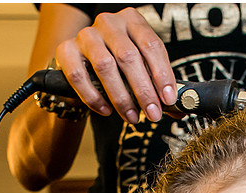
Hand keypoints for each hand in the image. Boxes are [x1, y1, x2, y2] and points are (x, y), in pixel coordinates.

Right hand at [54, 7, 176, 123]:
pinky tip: (106, 110)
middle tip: (153, 114)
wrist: (85, 65)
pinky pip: (79, 75)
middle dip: (143, 90)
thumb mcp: (143, 70)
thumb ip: (159, 87)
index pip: (152, 45)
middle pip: (129, 56)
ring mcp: (86, 35)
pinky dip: (94, 97)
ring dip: (121, 97)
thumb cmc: (120, 67)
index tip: (169, 99)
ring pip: (104, 66)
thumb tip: (179, 111)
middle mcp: (109, 23)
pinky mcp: (66, 50)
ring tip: (132, 117)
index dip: (162, 74)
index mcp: (133, 21)